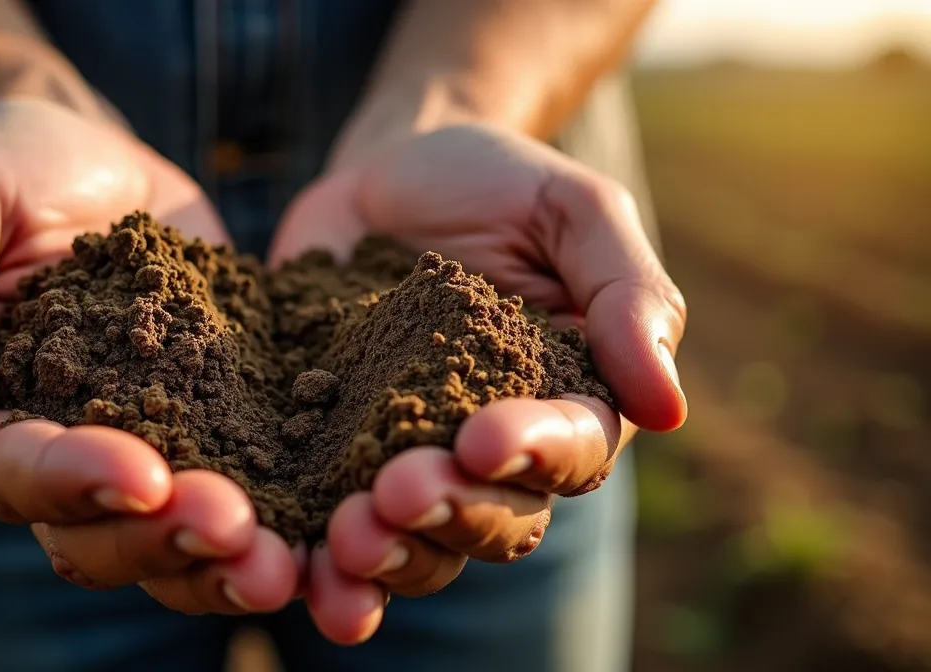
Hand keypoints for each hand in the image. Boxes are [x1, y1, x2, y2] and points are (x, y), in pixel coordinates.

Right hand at [0, 98, 297, 614]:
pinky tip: (330, 523)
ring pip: (173, 538)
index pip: (16, 475)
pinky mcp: (219, 423)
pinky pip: (249, 487)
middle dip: (164, 540)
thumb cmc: (4, 171)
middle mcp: (62, 454)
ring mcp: (148, 444)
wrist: (93, 155)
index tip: (144, 474)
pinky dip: (283, 518)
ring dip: (225, 560)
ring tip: (287, 557)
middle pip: (99, 535)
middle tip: (235, 528)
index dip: (75, 482)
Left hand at [269, 125, 686, 642]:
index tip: (483, 439)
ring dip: (387, 557)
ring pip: (417, 544)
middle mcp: (492, 453)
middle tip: (397, 493)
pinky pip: (327, 523)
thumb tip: (668, 408)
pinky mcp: (330, 455)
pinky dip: (313, 558)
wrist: (386, 173)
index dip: (534, 456)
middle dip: (449, 513)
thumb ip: (627, 296)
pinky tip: (292, 563)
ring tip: (343, 542)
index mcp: (566, 402)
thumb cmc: (498, 185)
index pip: (571, 453)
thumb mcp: (573, 211)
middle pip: (493, 519)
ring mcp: (407, 460)